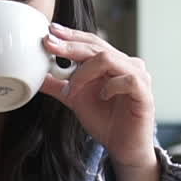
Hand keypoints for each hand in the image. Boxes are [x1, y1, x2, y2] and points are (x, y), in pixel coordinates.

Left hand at [40, 23, 156, 169]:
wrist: (123, 147)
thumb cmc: (105, 121)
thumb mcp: (75, 100)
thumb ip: (58, 86)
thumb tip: (36, 76)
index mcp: (112, 62)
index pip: (90, 42)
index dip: (71, 35)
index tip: (50, 32)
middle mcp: (126, 64)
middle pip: (97, 46)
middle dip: (70, 45)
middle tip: (49, 44)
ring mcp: (138, 76)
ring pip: (109, 58)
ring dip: (85, 72)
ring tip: (72, 89)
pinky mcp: (145, 92)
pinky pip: (127, 79)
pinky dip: (110, 86)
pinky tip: (103, 96)